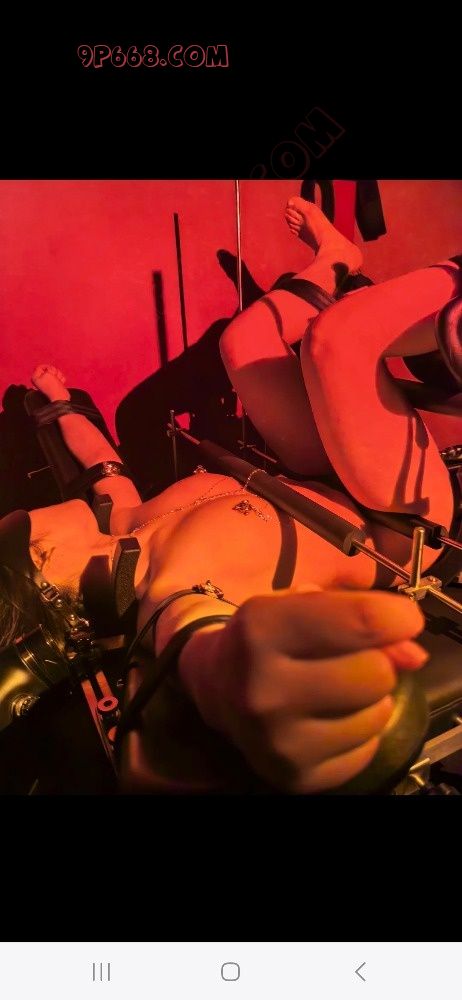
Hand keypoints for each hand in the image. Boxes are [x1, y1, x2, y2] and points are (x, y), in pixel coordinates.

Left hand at [31, 364, 69, 401]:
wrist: (60, 396)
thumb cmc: (52, 385)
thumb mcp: (47, 374)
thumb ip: (46, 368)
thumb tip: (49, 369)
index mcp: (35, 377)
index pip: (41, 366)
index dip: (47, 368)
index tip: (50, 373)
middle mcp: (41, 379)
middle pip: (49, 368)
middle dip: (54, 371)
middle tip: (54, 377)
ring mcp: (49, 381)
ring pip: (55, 372)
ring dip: (58, 375)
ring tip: (58, 381)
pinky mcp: (55, 382)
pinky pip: (59, 376)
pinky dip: (61, 379)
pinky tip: (60, 383)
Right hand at [180, 589, 427, 792]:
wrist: (217, 688)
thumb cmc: (269, 635)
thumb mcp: (302, 601)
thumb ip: (360, 609)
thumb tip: (412, 653)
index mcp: (261, 629)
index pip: (362, 622)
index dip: (397, 618)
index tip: (401, 619)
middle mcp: (262, 688)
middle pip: (377, 673)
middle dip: (376, 661)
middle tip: (351, 658)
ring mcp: (277, 740)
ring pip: (378, 714)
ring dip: (370, 698)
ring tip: (336, 689)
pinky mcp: (295, 778)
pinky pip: (368, 749)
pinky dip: (360, 732)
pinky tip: (329, 718)